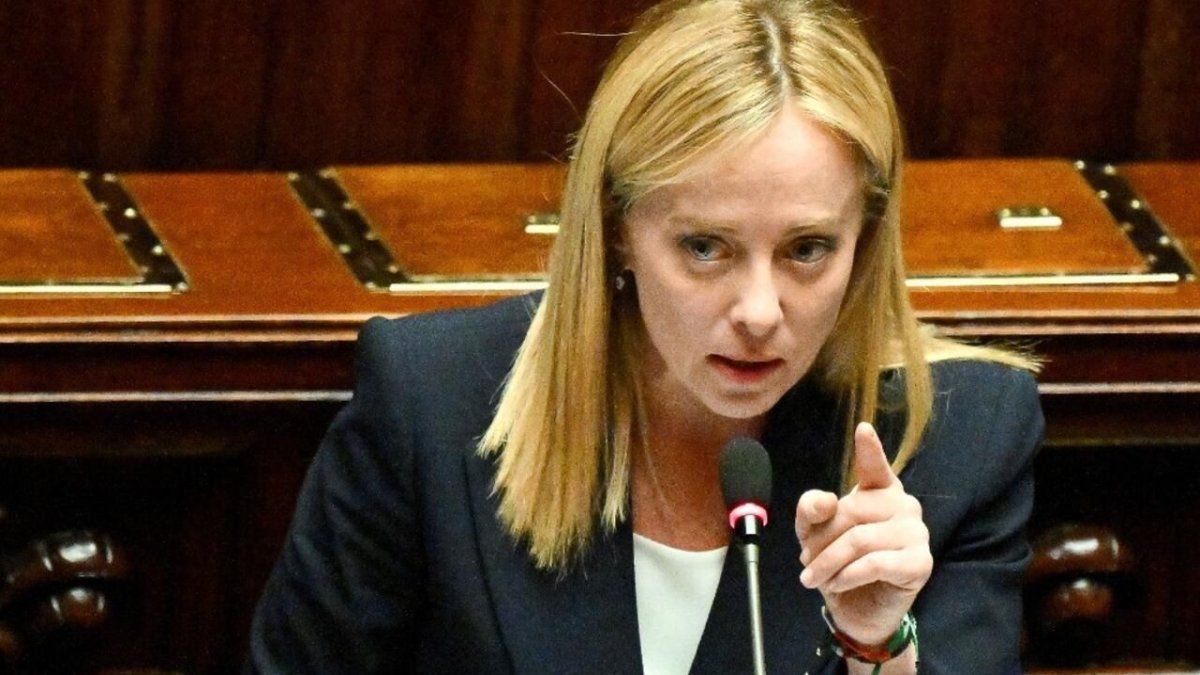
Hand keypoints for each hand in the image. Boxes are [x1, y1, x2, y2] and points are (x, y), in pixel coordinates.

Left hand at [794, 422, 931, 645]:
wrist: (857, 611)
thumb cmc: (839, 564)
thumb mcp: (814, 535)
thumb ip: (812, 512)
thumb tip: (825, 500)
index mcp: (879, 491)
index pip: (875, 466)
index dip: (869, 449)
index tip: (862, 429)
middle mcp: (903, 505)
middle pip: (851, 511)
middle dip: (820, 540)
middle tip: (806, 562)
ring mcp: (917, 532)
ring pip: (860, 540)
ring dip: (829, 563)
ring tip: (815, 577)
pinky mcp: (921, 562)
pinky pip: (875, 563)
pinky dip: (848, 576)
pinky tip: (837, 584)